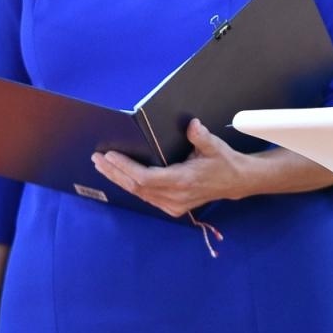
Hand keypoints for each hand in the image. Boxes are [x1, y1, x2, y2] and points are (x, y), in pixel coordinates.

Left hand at [92, 118, 249, 217]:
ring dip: (119, 180)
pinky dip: (131, 187)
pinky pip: (146, 198)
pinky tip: (120, 177)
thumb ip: (201, 136)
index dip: (125, 168)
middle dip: (114, 173)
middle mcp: (175, 196)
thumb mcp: (214, 146)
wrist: (235, 181)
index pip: (145, 178)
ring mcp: (173, 204)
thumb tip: (191, 124)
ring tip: (102, 166)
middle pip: (136, 187)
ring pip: (139, 194)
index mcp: (183, 181)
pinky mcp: (172, 208)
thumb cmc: (223, 161)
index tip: (109, 156)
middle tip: (97, 159)